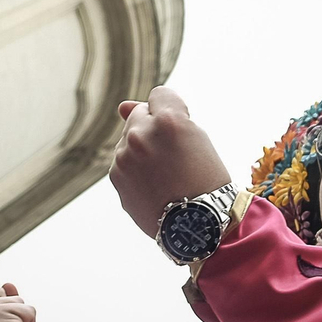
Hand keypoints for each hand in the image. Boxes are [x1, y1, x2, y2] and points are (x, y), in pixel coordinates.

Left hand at [109, 86, 230, 236]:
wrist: (196, 226)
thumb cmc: (205, 179)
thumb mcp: (197, 139)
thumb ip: (162, 115)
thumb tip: (121, 107)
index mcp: (169, 121)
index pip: (160, 94)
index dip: (173, 111)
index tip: (181, 132)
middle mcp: (142, 134)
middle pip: (141, 114)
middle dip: (154, 128)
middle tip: (174, 156)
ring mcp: (125, 156)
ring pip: (130, 137)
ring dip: (143, 148)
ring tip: (165, 175)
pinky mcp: (115, 175)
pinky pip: (124, 159)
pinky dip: (135, 168)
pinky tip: (154, 185)